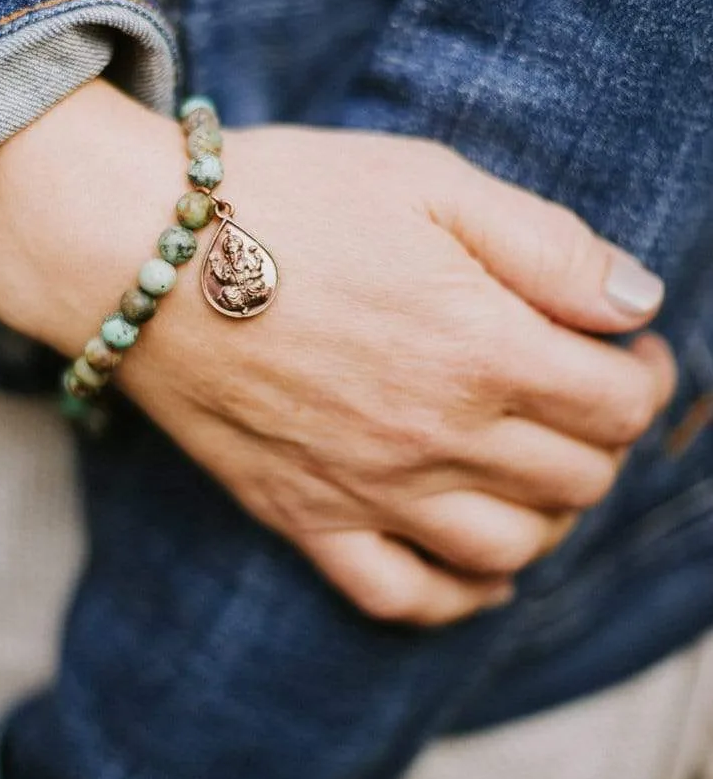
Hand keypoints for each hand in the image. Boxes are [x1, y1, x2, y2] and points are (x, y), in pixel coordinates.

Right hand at [0, 81, 675, 623]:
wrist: (134, 249)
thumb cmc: (283, 197)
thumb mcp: (428, 182)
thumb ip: (548, 247)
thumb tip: (640, 305)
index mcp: (482, 348)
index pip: (620, 404)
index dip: (643, 374)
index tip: (624, 346)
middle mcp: (437, 436)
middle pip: (577, 480)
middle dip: (602, 437)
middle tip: (579, 391)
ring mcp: (368, 489)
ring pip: (510, 548)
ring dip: (549, 514)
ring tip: (534, 464)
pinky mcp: (303, 516)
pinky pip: (403, 596)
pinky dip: (460, 595)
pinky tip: (482, 568)